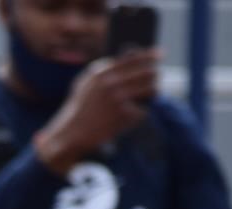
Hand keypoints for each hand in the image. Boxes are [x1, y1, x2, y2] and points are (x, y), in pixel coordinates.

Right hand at [34, 50, 161, 173]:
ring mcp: (118, 98)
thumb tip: (128, 56)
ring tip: (151, 92)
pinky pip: (142, 109)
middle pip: (145, 72)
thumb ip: (104, 69)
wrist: (72, 132)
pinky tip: (131, 115)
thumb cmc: (80, 107)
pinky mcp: (124, 115)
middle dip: (154, 73)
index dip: (148, 55)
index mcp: (100, 71)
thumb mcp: (86, 83)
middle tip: (157, 74)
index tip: (159, 53)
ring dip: (153, 90)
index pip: (132, 58)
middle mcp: (110, 82)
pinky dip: (139, 113)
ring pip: (149, 89)